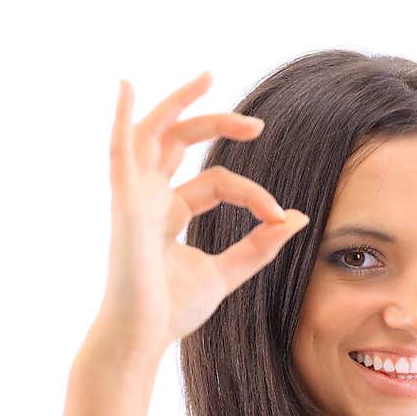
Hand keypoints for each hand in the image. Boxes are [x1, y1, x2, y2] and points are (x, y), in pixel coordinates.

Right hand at [92, 70, 307, 361]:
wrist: (142, 337)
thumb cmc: (172, 311)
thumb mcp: (228, 273)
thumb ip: (260, 245)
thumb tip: (297, 217)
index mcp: (169, 213)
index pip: (218, 182)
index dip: (254, 194)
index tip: (280, 217)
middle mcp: (149, 198)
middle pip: (179, 143)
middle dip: (217, 125)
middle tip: (257, 125)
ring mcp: (133, 197)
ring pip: (153, 133)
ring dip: (178, 104)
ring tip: (207, 78)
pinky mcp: (124, 203)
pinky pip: (119, 151)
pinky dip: (120, 117)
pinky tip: (126, 87)